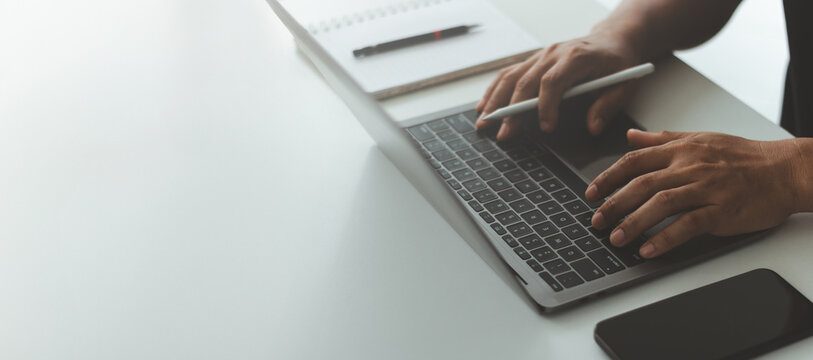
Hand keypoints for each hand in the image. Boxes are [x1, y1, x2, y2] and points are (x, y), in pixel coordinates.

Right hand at [474, 33, 640, 140]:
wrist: (613, 39)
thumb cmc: (619, 62)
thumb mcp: (625, 84)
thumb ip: (608, 106)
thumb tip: (592, 127)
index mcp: (577, 57)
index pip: (553, 81)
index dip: (546, 105)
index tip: (546, 128)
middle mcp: (554, 54)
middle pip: (526, 81)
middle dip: (512, 111)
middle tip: (503, 134)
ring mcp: (541, 56)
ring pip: (511, 77)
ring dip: (495, 100)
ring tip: (484, 122)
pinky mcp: (534, 61)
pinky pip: (509, 73)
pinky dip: (494, 90)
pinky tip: (484, 105)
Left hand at [585, 129, 808, 257]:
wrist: (786, 170)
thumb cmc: (743, 157)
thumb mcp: (699, 138)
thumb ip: (662, 139)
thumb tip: (631, 135)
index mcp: (681, 149)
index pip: (634, 161)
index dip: (608, 177)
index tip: (590, 193)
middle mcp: (690, 166)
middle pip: (641, 184)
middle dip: (613, 203)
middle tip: (595, 220)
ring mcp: (706, 187)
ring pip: (661, 204)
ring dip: (634, 223)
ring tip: (616, 239)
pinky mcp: (722, 209)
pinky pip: (688, 225)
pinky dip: (666, 238)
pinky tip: (648, 250)